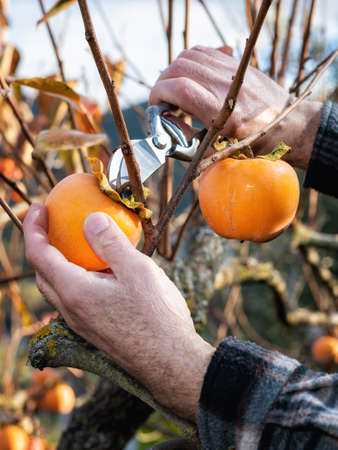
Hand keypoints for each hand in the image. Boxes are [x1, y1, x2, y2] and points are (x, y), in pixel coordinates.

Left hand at [23, 203, 213, 420]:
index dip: (34, 228)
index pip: (39, 255)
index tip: (38, 207)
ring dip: (55, 262)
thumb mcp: (138, 271)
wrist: (170, 363)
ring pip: (57, 287)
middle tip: (52, 222)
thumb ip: (111, 243)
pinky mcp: (94, 330)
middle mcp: (71, 310)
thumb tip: (90, 219)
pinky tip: (100, 272)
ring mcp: (82, 323)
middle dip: (40, 244)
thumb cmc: (157, 317)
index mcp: (75, 292)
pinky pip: (74, 297)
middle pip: (42, 273)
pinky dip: (74, 277)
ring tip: (74, 244)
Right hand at [150, 45, 322, 168]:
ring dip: (174, 70)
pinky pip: (205, 51)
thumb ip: (192, 144)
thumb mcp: (221, 152)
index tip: (156, 106)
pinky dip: (190, 61)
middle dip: (162, 82)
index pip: (177, 88)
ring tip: (175, 88)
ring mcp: (232, 70)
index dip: (158, 94)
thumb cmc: (257, 145)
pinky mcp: (237, 63)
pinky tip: (191, 76)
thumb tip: (167, 132)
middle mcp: (224, 86)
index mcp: (220, 111)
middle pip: (179, 67)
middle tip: (163, 100)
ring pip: (190, 55)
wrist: (289, 125)